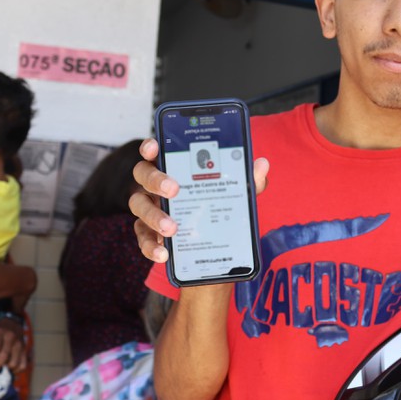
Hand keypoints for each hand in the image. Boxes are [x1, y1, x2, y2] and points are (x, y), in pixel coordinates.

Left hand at [0, 317, 28, 372]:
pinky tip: (9, 369)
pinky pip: (22, 365)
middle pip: (4, 355)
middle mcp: (11, 338)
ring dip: (5, 369)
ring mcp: (20, 344)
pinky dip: (16, 370)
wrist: (12, 324)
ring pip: (14, 362)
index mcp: (0, 332)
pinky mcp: (25, 350)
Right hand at [129, 137, 268, 262]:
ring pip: (138, 206)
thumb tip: (262, 165)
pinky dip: (151, 246)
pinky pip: (142, 238)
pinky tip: (164, 253)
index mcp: (174, 167)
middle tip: (174, 190)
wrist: (213, 245)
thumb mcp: (236, 193)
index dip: (150, 146)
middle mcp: (155, 185)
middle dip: (155, 180)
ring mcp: (149, 208)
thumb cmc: (219, 206)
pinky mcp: (148, 233)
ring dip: (153, 216)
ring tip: (172, 228)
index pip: (156, 150)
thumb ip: (248, 180)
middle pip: (143, 174)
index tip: (154, 147)